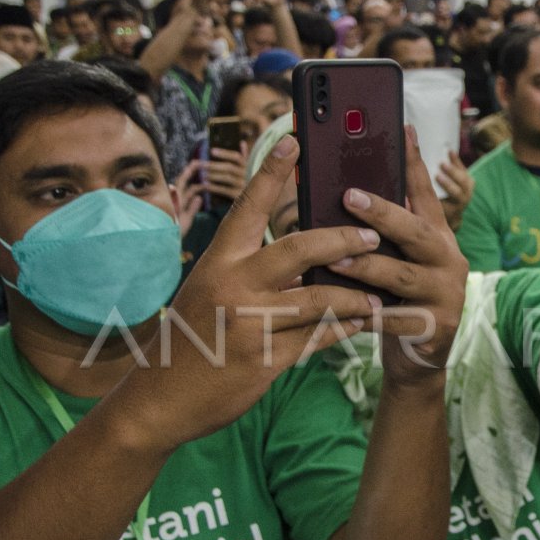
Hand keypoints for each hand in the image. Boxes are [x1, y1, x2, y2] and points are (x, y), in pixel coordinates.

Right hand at [119, 136, 380, 450]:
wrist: (161, 399)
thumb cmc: (191, 338)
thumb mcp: (208, 292)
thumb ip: (248, 271)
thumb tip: (306, 255)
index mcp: (217, 262)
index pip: (248, 207)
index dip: (272, 171)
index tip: (296, 141)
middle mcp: (233, 286)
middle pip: (301, 250)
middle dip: (343, 239)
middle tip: (373, 234)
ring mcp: (251, 325)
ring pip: (320, 300)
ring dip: (355, 296)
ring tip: (378, 294)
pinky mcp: (267, 361)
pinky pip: (318, 339)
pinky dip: (343, 330)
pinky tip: (361, 323)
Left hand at [203, 144, 248, 204]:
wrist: (253, 201)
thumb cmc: (246, 181)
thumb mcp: (247, 168)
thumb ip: (244, 157)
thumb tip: (242, 142)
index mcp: (247, 166)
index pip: (237, 157)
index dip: (224, 153)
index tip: (211, 151)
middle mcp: (247, 175)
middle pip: (229, 168)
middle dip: (213, 165)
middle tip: (200, 164)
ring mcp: (244, 186)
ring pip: (227, 178)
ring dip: (213, 175)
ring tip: (202, 174)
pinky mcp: (239, 196)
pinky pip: (225, 190)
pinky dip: (214, 187)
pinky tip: (205, 186)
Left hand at [325, 126, 467, 381]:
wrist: (421, 358)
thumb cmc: (398, 298)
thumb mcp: (398, 259)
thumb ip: (383, 231)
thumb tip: (343, 188)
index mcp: (437, 236)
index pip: (425, 193)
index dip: (414, 162)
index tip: (402, 128)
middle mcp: (448, 260)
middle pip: (417, 230)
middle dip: (383, 213)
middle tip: (349, 196)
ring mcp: (445, 294)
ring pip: (402, 275)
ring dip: (367, 266)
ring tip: (335, 258)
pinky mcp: (434, 328)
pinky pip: (394, 319)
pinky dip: (367, 314)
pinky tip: (342, 309)